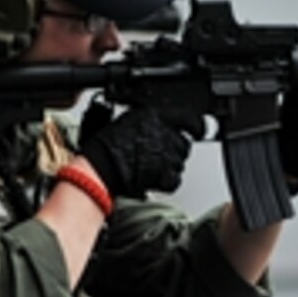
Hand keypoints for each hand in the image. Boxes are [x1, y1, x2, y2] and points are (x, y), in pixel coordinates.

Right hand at [80, 103, 203, 198]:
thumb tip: (162, 121)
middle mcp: (163, 133)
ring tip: (151, 166)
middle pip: (184, 143)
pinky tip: (155, 177)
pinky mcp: (164, 174)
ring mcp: (165, 155)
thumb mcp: (129, 118)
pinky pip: (175, 179)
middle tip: (159, 153)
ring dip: (170, 165)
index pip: (188, 117)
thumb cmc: (106, 144)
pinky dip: (167, 181)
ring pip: (180, 162)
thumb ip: (150, 118)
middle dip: (175, 149)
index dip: (197, 125)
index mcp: (155, 116)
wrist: (99, 167)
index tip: (199, 129)